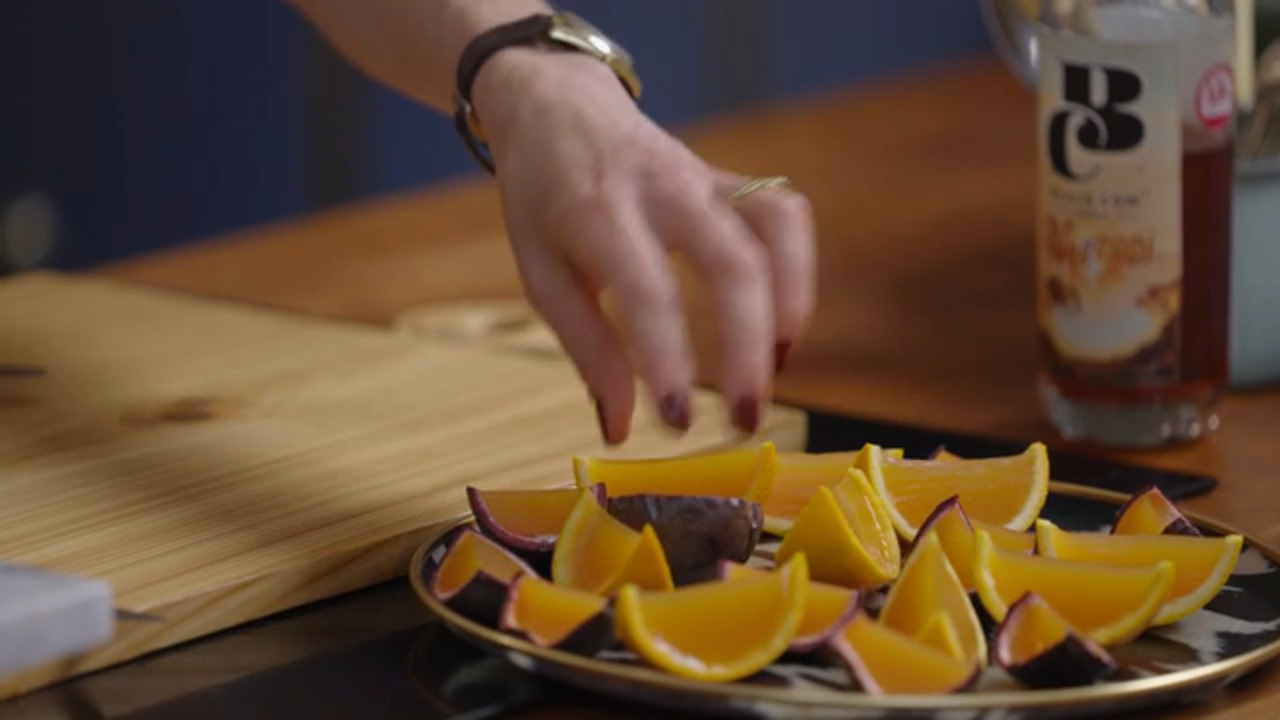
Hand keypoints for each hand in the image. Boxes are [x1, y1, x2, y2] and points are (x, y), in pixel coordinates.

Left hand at [472, 48, 815, 443]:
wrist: (557, 104)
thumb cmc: (542, 198)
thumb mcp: (541, 272)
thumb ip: (586, 348)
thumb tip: (621, 429)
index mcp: (598, 212)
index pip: (648, 290)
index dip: (669, 360)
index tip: (677, 422)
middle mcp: (663, 188)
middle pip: (734, 262)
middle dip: (749, 347)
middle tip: (746, 419)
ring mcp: (706, 176)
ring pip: (775, 229)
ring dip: (790, 304)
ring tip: (777, 369)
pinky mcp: (732, 177)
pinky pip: (784, 214)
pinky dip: (797, 270)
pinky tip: (781, 325)